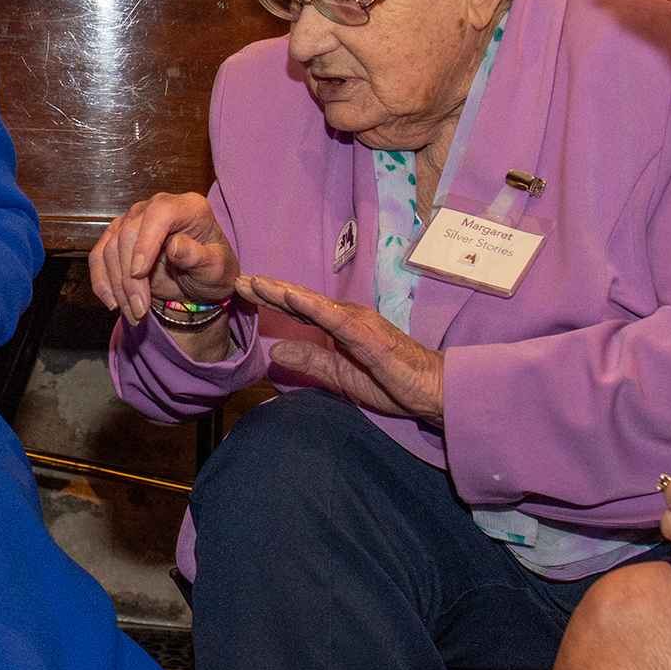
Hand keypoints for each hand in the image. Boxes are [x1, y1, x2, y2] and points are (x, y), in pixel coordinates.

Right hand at [89, 193, 240, 324]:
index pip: (159, 214)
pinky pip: (99, 255)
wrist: (199, 281)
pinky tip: (112, 302)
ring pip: (111, 248)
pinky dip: (102, 281)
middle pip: (129, 234)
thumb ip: (199, 257)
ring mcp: (134, 219)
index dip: (145, 242)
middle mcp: (157, 207)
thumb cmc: (212, 270)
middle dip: (130, 278)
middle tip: (140, 310)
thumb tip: (175, 246)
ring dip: (118, 286)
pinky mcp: (117, 235)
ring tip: (134, 313)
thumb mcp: (217, 269)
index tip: (139, 273)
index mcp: (188, 207)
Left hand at [238, 274, 444, 423]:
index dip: (271, 298)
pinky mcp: (368, 336)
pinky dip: (313, 307)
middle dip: (269, 289)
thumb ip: (310, 362)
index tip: (242, 290)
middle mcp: (346, 317)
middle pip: (301, 300)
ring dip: (284, 292)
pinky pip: (336, 320)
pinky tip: (293, 298)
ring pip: (315, 304)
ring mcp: (358, 323)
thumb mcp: (339, 377)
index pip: (299, 309)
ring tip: (256, 282)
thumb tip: (275, 351)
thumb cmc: (391, 381)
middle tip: (237, 278)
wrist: (433, 390)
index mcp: (339, 326)